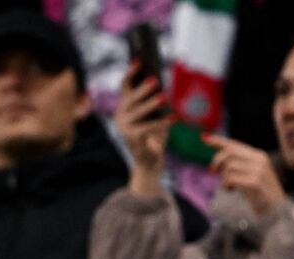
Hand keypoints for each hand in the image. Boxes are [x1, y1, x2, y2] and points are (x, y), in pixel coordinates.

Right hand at [116, 63, 172, 196]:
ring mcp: (124, 128)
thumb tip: (160, 82)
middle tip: (156, 80)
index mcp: (124, 107)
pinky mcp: (131, 139)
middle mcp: (120, 116)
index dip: (131, 72)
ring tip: (165, 97)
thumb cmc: (154, 135)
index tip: (140, 60)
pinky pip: (148, 128)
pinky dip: (161, 123)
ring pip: (139, 112)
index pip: (125, 86)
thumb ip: (154, 100)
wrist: (149, 162)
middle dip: (144, 89)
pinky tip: (173, 118)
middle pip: (132, 98)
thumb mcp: (155, 114)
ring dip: (153, 104)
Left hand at [204, 134, 286, 215]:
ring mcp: (258, 170)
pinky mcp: (255, 182)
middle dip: (217, 161)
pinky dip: (227, 185)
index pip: (235, 144)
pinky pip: (231, 178)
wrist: (276, 210)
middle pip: (229, 152)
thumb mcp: (251, 175)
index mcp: (259, 156)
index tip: (205, 138)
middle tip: (212, 171)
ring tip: (230, 187)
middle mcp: (260, 160)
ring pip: (229, 166)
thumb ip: (238, 166)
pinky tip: (232, 190)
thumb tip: (218, 161)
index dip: (219, 141)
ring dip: (224, 178)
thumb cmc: (260, 195)